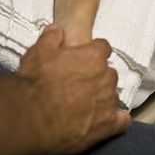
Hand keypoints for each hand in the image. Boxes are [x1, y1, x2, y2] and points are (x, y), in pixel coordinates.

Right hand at [18, 25, 130, 154]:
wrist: (32, 120)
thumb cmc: (36, 84)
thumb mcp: (37, 53)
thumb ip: (50, 38)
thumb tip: (56, 30)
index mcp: (93, 56)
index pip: (103, 47)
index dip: (93, 52)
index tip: (85, 58)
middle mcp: (106, 77)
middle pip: (108, 72)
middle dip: (97, 76)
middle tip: (79, 84)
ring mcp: (109, 101)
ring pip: (112, 95)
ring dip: (102, 97)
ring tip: (84, 105)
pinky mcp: (109, 124)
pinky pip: (121, 120)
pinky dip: (114, 119)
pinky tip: (103, 120)